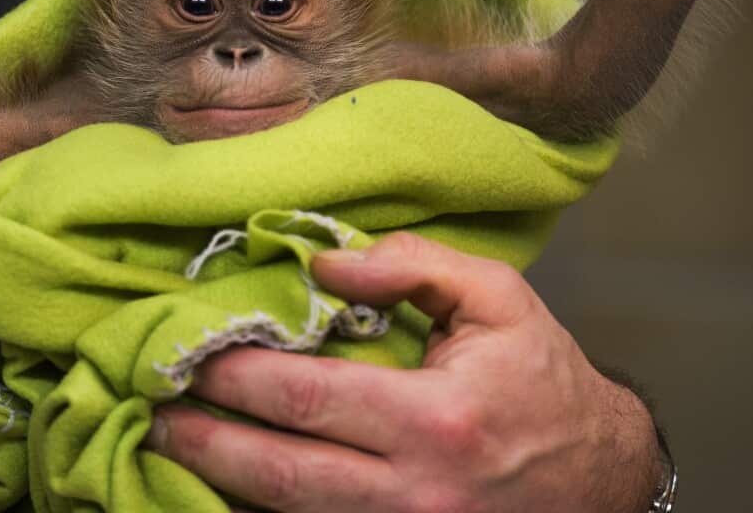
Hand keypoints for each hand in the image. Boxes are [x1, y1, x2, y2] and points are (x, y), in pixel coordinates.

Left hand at [146, 233, 660, 511]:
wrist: (599, 476)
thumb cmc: (541, 382)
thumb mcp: (499, 301)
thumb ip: (416, 266)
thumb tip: (326, 263)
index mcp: (438, 420)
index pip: (309, 398)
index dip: (239, 376)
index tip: (192, 351)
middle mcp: (415, 492)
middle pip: (280, 474)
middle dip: (205, 441)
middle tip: (153, 408)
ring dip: (222, 484)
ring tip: (169, 445)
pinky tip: (223, 490)